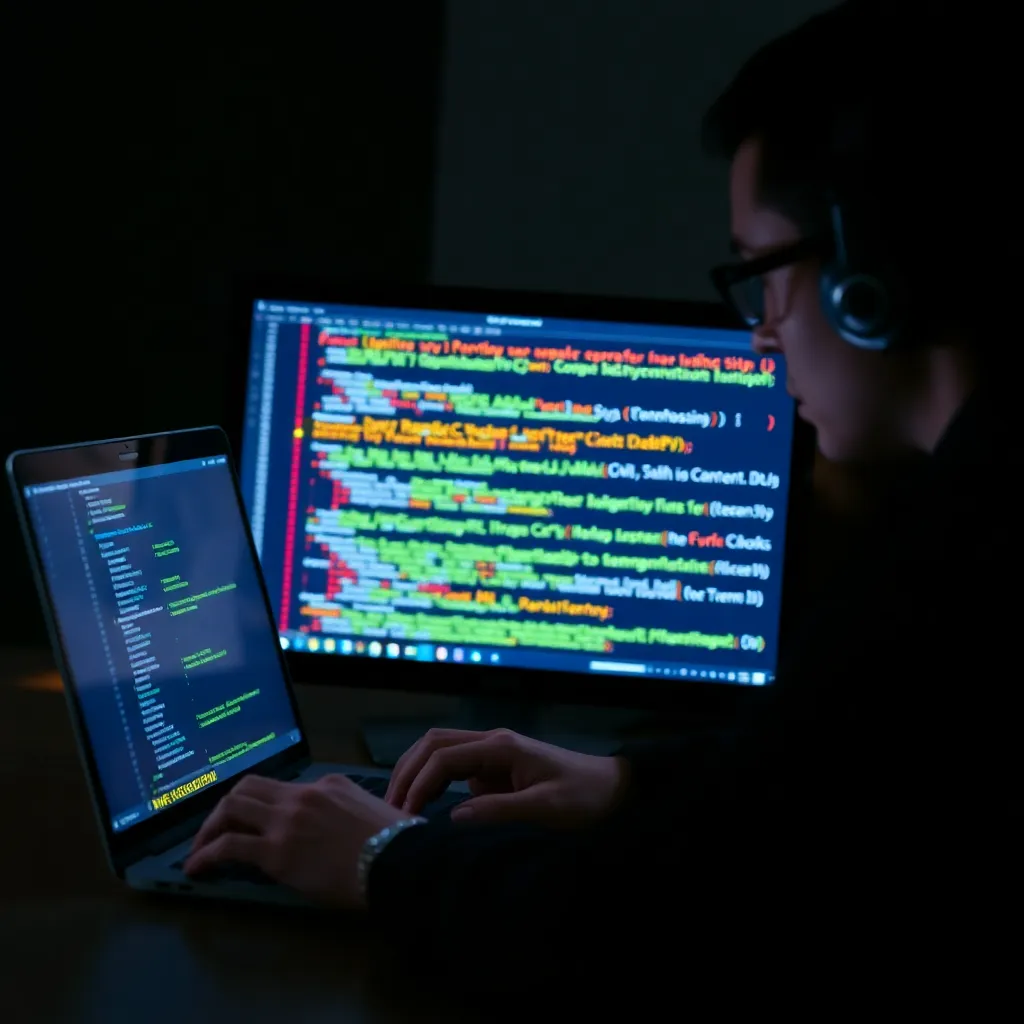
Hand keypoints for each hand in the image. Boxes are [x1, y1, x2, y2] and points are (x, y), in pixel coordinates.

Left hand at [182, 773, 409, 907]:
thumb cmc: (392, 844)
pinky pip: (229, 845)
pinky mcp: (277, 851)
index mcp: (326, 785)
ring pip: (232, 806)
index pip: (280, 787)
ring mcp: (286, 820)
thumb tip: (326, 831)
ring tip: (200, 850)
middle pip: (247, 787)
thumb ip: (339, 813)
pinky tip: (197, 868)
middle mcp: (301, 795)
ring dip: (210, 827)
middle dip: (225, 808)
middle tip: (215, 831)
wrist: (395, 861)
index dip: (258, 806)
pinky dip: (206, 854)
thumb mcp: (365, 812)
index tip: (249, 823)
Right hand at [385, 727, 629, 826]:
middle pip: (434, 744)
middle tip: (389, 809)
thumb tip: (451, 818)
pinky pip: (456, 771)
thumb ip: (499, 811)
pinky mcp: (498, 770)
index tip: (404, 817)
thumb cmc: (585, 798)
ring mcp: (494, 755)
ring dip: (418, 775)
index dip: (418, 783)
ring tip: (400, 809)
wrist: (616, 791)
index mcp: (501, 746)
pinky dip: (434, 785)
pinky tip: (427, 811)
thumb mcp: (546, 809)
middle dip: (407, 771)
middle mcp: (492, 743)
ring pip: (442, 753)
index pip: (443, 757)